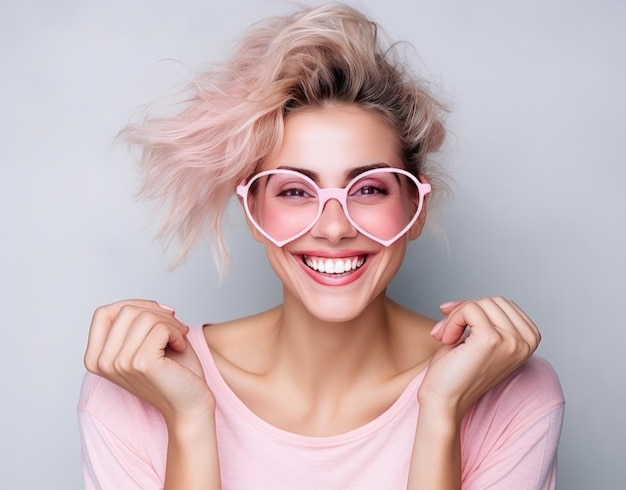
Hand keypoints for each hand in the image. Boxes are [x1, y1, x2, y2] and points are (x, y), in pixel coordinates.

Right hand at [84, 299, 214, 422]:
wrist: (190, 404)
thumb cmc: (173, 372)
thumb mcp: (145, 342)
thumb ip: (134, 322)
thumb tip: (143, 304)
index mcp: (95, 358)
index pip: (103, 313)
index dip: (135, 305)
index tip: (160, 315)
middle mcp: (102, 362)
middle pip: (125, 310)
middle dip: (157, 313)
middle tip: (176, 328)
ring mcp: (119, 363)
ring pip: (144, 317)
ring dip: (170, 323)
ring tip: (179, 338)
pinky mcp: (140, 363)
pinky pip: (159, 328)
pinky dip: (177, 332)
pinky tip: (181, 347)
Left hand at [418, 296, 540, 418]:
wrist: (444, 401)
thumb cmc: (457, 371)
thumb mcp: (480, 338)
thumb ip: (488, 318)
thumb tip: (478, 300)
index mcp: (530, 340)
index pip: (503, 303)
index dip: (473, 308)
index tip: (454, 323)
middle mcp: (527, 341)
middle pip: (493, 300)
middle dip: (463, 311)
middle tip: (445, 331)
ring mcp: (512, 341)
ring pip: (480, 303)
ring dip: (455, 316)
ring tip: (446, 337)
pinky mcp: (492, 339)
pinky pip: (469, 309)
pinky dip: (452, 320)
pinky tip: (446, 339)